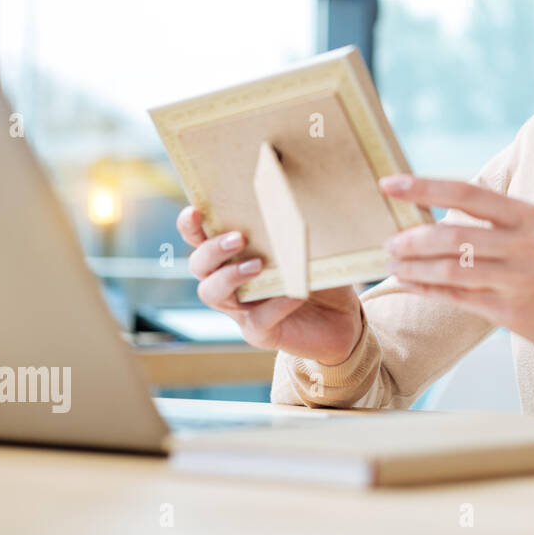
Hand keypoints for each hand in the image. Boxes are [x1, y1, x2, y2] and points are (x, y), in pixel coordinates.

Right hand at [176, 206, 362, 365]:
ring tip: (257, 265)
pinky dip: (275, 305)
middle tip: (239, 238)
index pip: (200, 238)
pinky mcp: (260, 332)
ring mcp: (241, 309)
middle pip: (199, 265)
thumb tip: (303, 202)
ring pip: (212, 292)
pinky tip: (295, 294)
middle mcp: (229, 282)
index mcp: (234, 255)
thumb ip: (297, 227)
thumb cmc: (319, 274)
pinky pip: (258, 319)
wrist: (342, 319)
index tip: (195, 212)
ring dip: (230, 276)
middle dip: (212, 250)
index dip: (191, 225)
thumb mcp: (311, 246)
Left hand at [378, 175, 533, 359]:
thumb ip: (496, 221)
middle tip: (389, 241)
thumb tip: (437, 211)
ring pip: (451, 271)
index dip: (423, 187)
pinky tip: (409, 283)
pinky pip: (458, 298)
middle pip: (454, 236)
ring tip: (392, 263)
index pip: (466, 193)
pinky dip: (427, 290)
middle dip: (413, 238)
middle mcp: (524, 245)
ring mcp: (518, 280)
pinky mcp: (512, 313)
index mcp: (528, 215)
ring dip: (414, 267)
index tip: (388, 184)